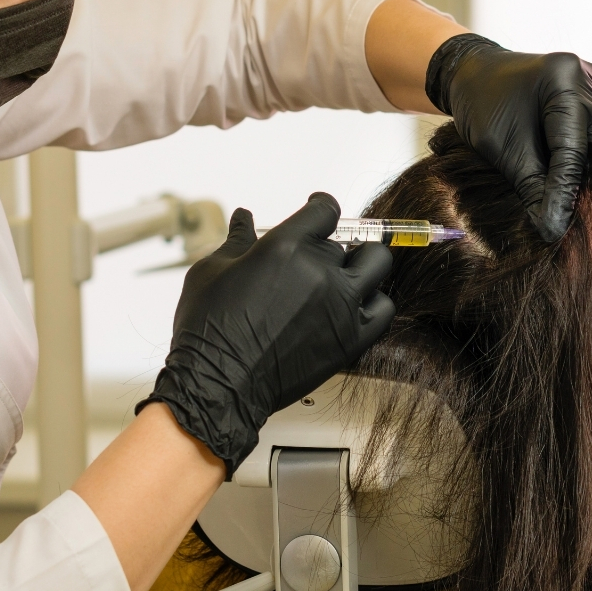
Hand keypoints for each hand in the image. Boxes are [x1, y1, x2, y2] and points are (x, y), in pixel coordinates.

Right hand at [137, 193, 394, 477]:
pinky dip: (374, 303)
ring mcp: (341, 304)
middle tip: (315, 261)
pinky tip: (354, 306)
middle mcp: (320, 270)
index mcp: (285, 245)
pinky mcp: (351, 338)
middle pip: (346, 242)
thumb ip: (237, 240)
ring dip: (363, 266)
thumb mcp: (212, 271)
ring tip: (344, 278)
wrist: (217, 385)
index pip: (326, 210)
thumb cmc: (207, 329)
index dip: (322, 206)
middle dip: (330, 248)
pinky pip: (384, 309)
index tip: (320, 208)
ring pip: (377, 265)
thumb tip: (244, 219)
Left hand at [425, 34, 591, 241]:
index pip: (572, 148)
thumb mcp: (501, 148)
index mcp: (564, 78)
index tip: (555, 229)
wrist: (475, 75)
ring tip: (563, 211)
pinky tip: (566, 187)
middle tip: (561, 225)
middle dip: (580, 188)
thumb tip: (552, 227)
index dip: (564, 193)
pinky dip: (581, 163)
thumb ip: (531, 185)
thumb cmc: (481, 105)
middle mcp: (588, 78)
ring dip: (583, 178)